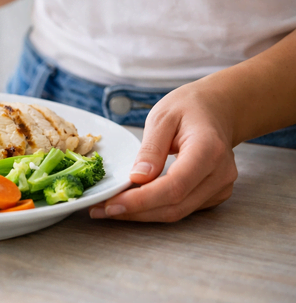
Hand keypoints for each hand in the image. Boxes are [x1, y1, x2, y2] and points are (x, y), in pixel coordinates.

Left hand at [89, 80, 238, 221]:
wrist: (217, 109)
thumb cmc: (189, 108)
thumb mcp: (162, 117)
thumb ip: (151, 149)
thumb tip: (137, 178)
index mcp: (208, 150)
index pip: (174, 186)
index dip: (142, 200)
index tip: (112, 204)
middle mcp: (220, 173)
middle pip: (175, 205)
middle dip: (136, 211)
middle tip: (101, 208)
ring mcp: (220, 186)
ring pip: (177, 212)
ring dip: (142, 214)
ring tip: (110, 207)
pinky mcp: (214, 194)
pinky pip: (182, 207)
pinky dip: (155, 208)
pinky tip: (132, 202)